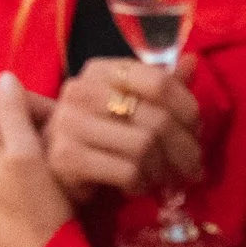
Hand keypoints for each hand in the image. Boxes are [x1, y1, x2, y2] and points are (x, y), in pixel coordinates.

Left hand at [0, 72, 75, 246]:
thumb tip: (4, 78)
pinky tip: (11, 193)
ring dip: (1, 152)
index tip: (57, 124)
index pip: (4, 102)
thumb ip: (14, 112)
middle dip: (15, 129)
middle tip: (47, 147)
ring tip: (30, 171)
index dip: (32, 107)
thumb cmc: (47, 208)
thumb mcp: (34, 155)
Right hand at [43, 56, 203, 197]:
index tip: (196, 131)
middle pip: (156, 117)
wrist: (49, 169)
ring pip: (144, 146)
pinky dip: (141, 183)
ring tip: (164, 179)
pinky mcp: (66, 158)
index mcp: (99, 71)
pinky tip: (138, 185)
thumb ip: (159, 86)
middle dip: (184, 148)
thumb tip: (191, 61)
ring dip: (163, 169)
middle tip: (192, 168)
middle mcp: (80, 90)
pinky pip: (127, 171)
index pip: (159, 81)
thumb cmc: (96, 135)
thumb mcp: (126, 106)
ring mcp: (68, 123)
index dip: (188, 108)